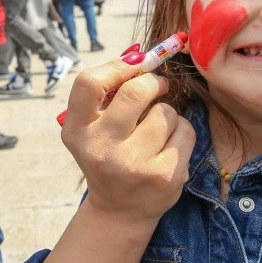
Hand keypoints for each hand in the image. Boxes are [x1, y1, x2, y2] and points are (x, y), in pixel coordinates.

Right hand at [60, 58, 194, 227]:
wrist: (119, 210)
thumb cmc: (108, 155)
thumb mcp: (93, 128)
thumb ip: (108, 93)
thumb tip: (139, 52)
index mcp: (76, 131)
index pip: (89, 83)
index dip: (116, 67)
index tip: (134, 65)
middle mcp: (100, 149)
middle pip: (134, 92)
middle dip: (152, 82)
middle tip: (157, 86)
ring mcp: (133, 164)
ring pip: (165, 112)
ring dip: (167, 113)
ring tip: (156, 130)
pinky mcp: (164, 175)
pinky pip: (184, 130)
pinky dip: (181, 131)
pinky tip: (169, 146)